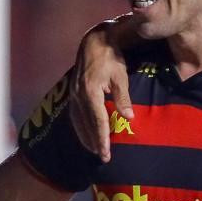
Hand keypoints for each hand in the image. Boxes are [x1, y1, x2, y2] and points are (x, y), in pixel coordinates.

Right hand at [70, 19, 132, 161]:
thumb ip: (123, 97)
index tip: (106, 153)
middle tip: (103, 158)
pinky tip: (85, 134)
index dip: (102, 139)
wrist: (94, 41)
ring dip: (86, 137)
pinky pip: (75, 114)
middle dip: (95, 143)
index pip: (97, 121)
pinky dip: (80, 127)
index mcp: (91, 92)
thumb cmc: (111, 57)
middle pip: (87, 125)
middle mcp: (79, 95)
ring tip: (94, 150)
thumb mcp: (120, 76)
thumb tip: (128, 118)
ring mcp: (74, 93)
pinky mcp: (73, 91)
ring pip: (78, 121)